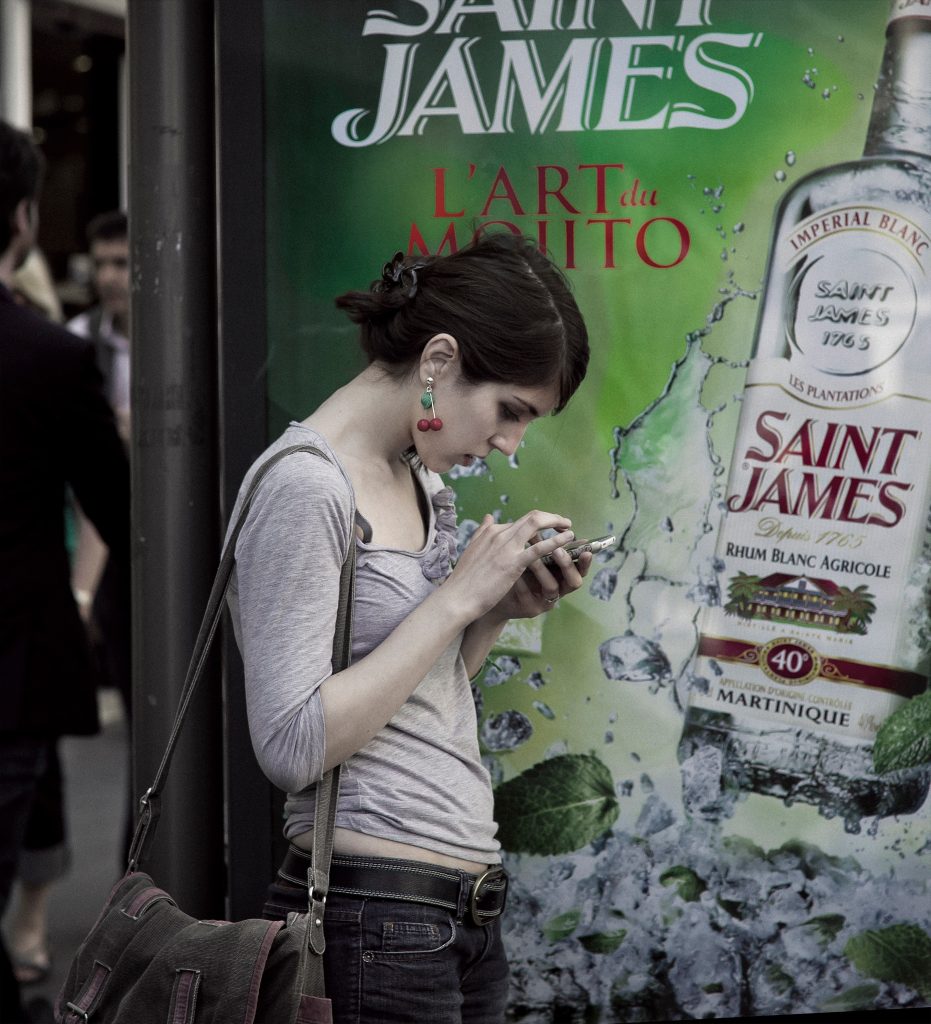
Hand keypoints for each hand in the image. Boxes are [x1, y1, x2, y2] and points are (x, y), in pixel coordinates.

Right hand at [444, 510, 575, 621]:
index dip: (537, 523)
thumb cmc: (464, 580)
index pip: (519, 521)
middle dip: (550, 517)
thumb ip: (482, 532)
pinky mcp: (513, 562)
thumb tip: (488, 516)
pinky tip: (567, 540)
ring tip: (569, 529)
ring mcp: (506, 546)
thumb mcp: (472, 550)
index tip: (547, 528)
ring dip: (556, 523)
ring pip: (536, 524)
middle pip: (531, 517)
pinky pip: (539, 547)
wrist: (457, 598)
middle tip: (563, 523)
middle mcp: (499, 534)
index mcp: (491, 532)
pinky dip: (556, 541)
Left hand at [489, 535, 592, 620]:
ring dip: (542, 570)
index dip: (585, 560)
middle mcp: (557, 590)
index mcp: (560, 575)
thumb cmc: (513, 570)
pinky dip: (521, 581)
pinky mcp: (528, 609)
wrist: (492, 595)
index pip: (580, 568)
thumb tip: (548, 519)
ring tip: (530, 559)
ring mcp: (544, 601)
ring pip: (552, 587)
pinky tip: (513, 573)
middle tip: (557, 550)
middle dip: (567, 563)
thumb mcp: (527, 555)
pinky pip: (528, 595)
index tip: (585, 547)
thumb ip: (540, 541)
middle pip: (574, 581)